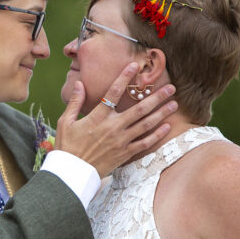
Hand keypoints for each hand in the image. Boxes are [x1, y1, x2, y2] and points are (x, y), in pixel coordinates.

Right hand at [54, 63, 177, 177]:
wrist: (72, 173)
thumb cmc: (67, 147)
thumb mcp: (66, 122)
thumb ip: (74, 102)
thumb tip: (79, 83)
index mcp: (97, 117)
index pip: (113, 92)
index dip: (124, 77)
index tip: (134, 66)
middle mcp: (112, 127)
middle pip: (139, 108)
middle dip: (156, 96)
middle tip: (171, 87)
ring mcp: (121, 141)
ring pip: (146, 124)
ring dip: (162, 113)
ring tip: (174, 103)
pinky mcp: (124, 154)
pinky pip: (145, 143)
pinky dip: (157, 135)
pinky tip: (167, 126)